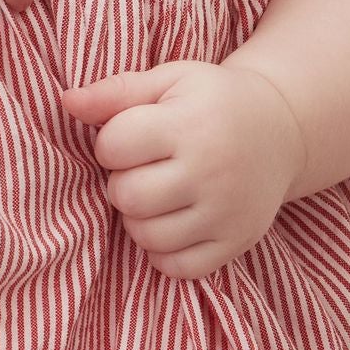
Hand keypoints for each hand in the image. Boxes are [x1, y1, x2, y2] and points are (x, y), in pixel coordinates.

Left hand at [59, 59, 307, 280]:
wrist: (282, 127)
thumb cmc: (210, 102)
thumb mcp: (169, 80)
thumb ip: (115, 92)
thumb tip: (67, 102)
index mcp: (190, 124)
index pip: (113, 146)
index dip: (110, 143)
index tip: (130, 137)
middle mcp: (213, 170)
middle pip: (128, 196)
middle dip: (121, 183)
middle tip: (142, 170)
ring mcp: (227, 211)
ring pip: (148, 237)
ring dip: (139, 219)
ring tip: (156, 195)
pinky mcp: (237, 242)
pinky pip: (178, 268)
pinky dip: (163, 252)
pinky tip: (171, 223)